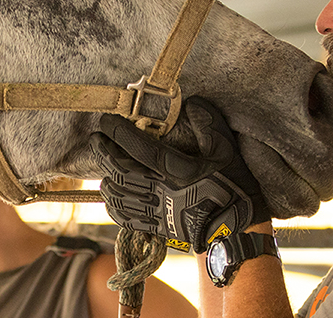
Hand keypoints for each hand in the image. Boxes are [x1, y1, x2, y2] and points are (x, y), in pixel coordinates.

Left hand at [93, 97, 269, 252]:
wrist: (237, 228)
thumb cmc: (233, 185)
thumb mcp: (227, 149)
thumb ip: (209, 123)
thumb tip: (191, 103)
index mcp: (179, 170)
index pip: (140, 148)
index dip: (118, 132)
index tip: (105, 121)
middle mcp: (163, 191)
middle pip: (120, 170)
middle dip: (103, 152)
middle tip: (95, 138)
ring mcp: (158, 212)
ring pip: (118, 195)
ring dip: (105, 176)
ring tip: (102, 162)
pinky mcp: (157, 228)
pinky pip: (125, 218)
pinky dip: (112, 204)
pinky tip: (110, 193)